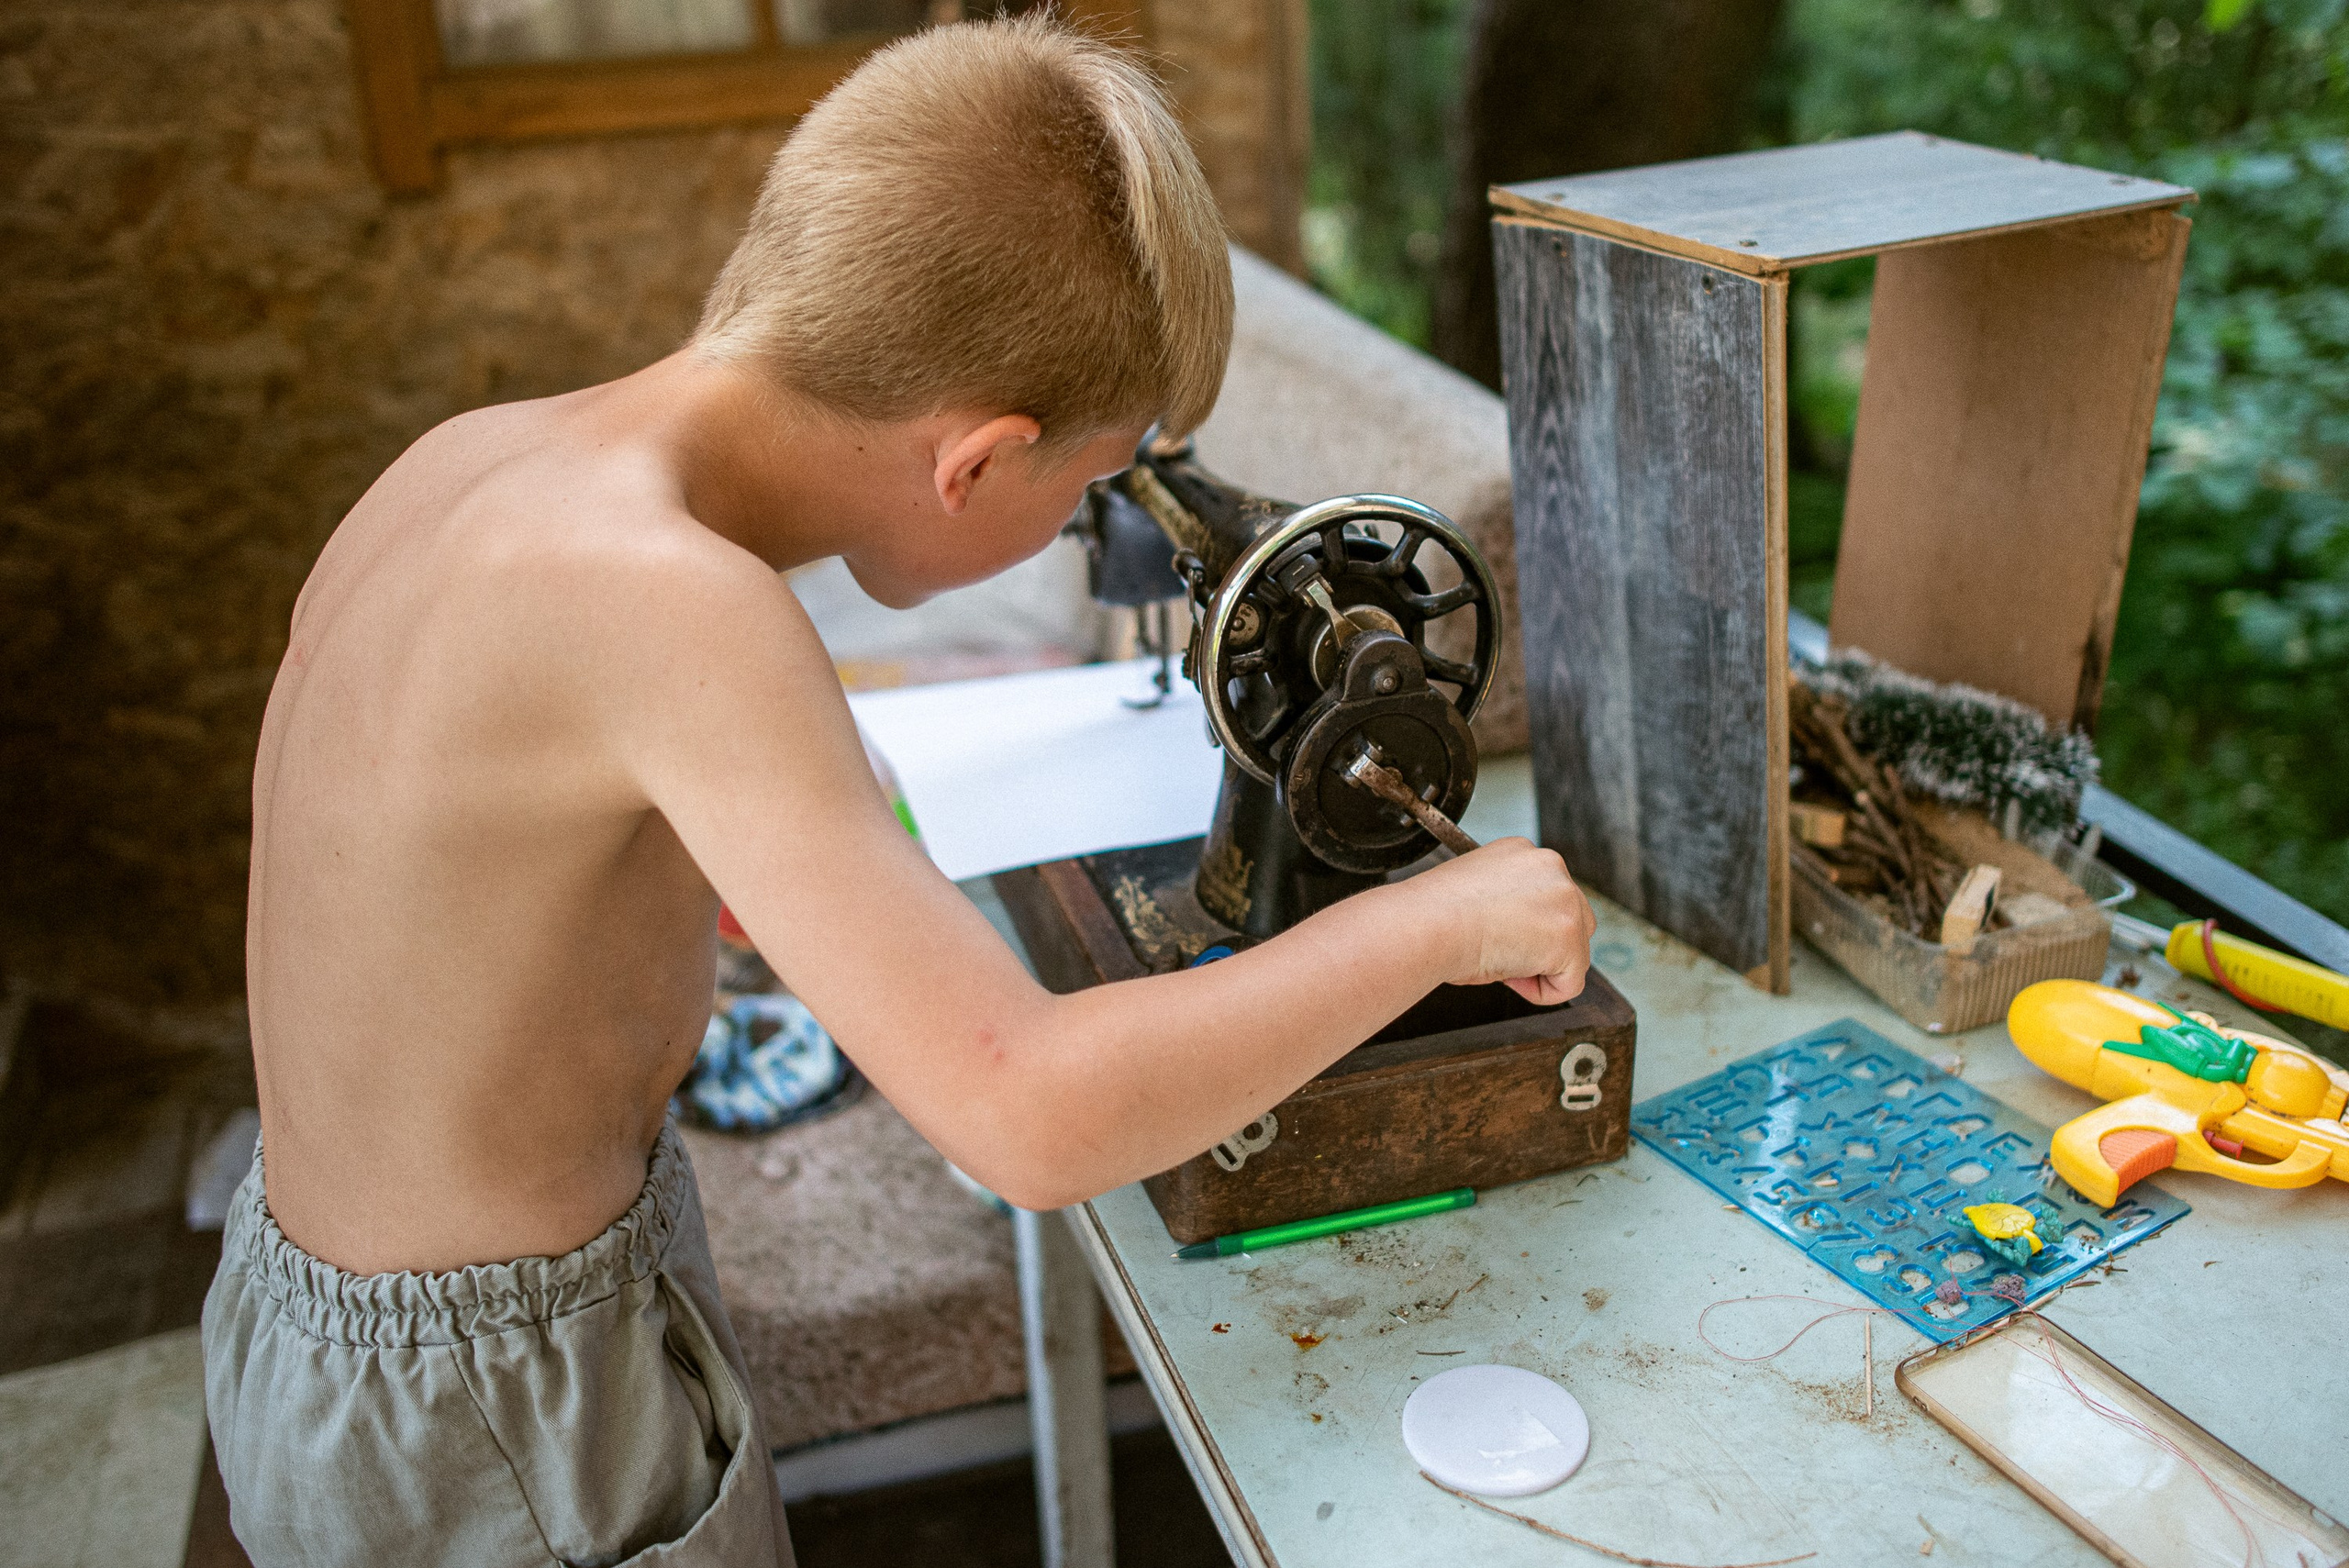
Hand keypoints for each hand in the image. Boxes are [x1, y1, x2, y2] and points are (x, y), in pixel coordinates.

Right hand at [1413, 837, 1594, 1004]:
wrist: (1426, 924)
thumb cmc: (1433, 915)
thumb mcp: (1474, 894)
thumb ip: (1507, 904)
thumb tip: (1519, 936)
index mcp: (1522, 852)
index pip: (1546, 896)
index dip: (1521, 928)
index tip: (1490, 936)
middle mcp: (1550, 866)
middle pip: (1573, 919)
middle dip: (1540, 947)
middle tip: (1497, 954)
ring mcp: (1565, 899)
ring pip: (1574, 951)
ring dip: (1541, 967)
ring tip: (1500, 962)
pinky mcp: (1569, 936)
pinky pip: (1570, 982)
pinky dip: (1542, 993)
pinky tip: (1509, 978)